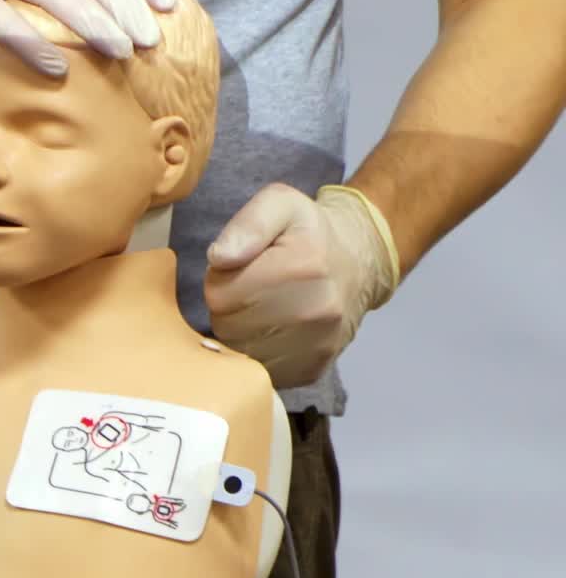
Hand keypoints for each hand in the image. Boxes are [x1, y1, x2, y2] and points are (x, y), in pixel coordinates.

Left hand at [203, 184, 399, 389]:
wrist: (356, 266)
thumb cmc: (308, 234)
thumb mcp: (280, 205)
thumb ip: (248, 224)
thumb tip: (219, 257)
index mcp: (300, 266)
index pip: (220, 294)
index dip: (221, 282)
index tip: (242, 271)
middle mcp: (313, 312)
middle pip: (228, 327)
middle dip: (230, 309)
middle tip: (252, 292)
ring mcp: (315, 347)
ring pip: (241, 354)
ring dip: (240, 335)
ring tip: (262, 311)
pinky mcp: (311, 371)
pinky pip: (260, 373)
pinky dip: (257, 356)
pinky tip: (273, 333)